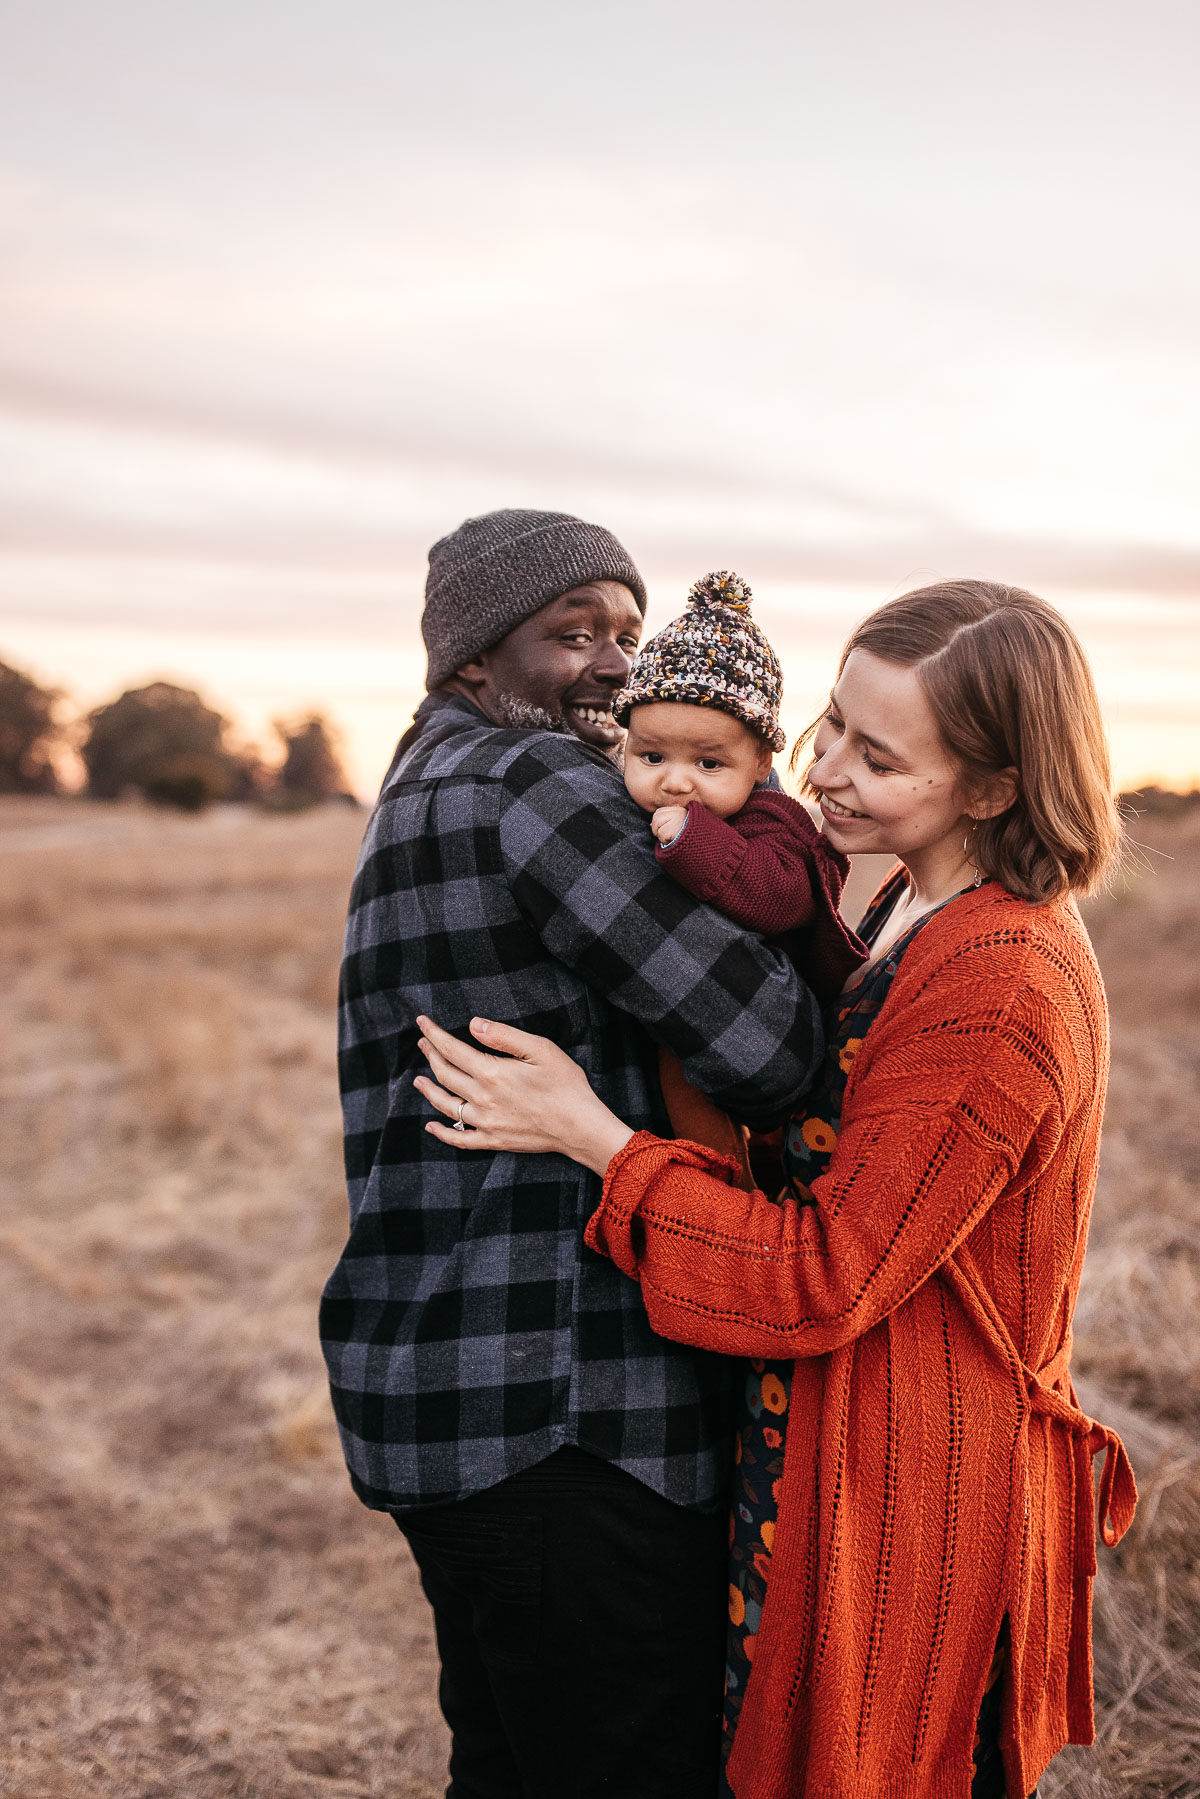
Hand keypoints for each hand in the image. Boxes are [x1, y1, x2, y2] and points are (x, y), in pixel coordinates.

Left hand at [414, 1016, 634, 1176]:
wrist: (580, 1127)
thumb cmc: (566, 1084)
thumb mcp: (540, 1049)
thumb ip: (504, 1036)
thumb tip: (474, 1024)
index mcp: (492, 1073)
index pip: (452, 1050)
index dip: (434, 1034)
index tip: (422, 1022)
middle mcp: (482, 1098)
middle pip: (445, 1074)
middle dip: (431, 1055)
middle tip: (423, 1043)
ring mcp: (486, 1122)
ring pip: (446, 1105)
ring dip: (429, 1090)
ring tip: (418, 1080)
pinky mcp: (494, 1140)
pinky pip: (460, 1139)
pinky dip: (442, 1133)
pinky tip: (431, 1126)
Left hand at [651, 804, 688, 844]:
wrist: (703, 849)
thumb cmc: (691, 839)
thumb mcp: (682, 827)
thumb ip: (668, 822)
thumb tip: (651, 824)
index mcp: (681, 810)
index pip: (659, 812)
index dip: (658, 823)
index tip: (665, 830)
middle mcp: (680, 812)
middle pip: (655, 817)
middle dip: (657, 829)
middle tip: (668, 836)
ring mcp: (678, 819)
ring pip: (656, 825)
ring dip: (661, 836)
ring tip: (672, 839)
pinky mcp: (676, 828)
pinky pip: (661, 834)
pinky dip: (665, 841)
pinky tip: (674, 842)